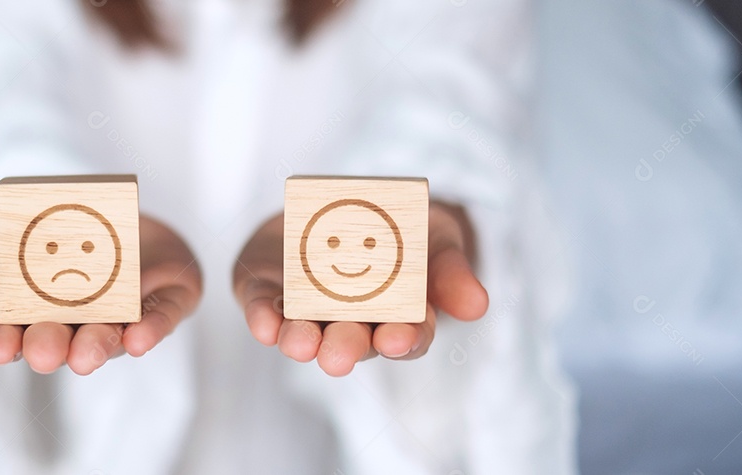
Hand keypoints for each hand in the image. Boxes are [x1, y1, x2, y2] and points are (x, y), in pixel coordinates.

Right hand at [0, 216, 201, 374]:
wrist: (124, 214)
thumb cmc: (57, 234)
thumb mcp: (7, 234)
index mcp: (27, 313)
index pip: (6, 333)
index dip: (0, 341)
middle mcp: (73, 323)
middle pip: (56, 341)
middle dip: (48, 347)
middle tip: (42, 352)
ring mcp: (120, 315)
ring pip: (107, 335)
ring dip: (96, 345)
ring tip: (85, 356)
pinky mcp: (164, 302)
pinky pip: (159, 318)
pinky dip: (150, 328)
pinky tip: (140, 339)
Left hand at [232, 202, 487, 375]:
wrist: (345, 202)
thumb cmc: (401, 231)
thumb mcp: (436, 240)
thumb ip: (452, 272)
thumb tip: (478, 305)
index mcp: (397, 317)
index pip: (406, 336)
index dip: (403, 339)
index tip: (399, 338)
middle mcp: (350, 322)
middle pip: (350, 340)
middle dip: (344, 346)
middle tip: (338, 355)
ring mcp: (306, 309)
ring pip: (304, 331)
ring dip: (299, 339)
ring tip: (298, 344)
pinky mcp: (270, 290)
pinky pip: (264, 307)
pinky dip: (263, 316)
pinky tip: (264, 325)